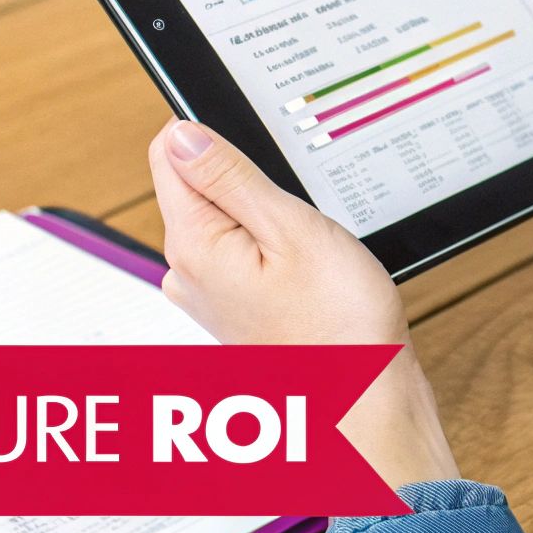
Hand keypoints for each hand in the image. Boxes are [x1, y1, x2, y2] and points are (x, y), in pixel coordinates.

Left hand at [149, 119, 458, 486]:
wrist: (362, 399)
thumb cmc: (338, 325)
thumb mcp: (291, 228)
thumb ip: (230, 176)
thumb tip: (183, 133)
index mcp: (192, 245)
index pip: (169, 154)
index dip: (217, 138)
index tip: (260, 158)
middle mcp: (185, 271)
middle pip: (199, 185)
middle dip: (248, 181)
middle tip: (298, 216)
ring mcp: (206, 292)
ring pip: (226, 218)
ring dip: (266, 217)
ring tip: (307, 253)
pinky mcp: (231, 305)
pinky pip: (241, 250)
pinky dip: (273, 247)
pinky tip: (305, 272)